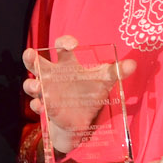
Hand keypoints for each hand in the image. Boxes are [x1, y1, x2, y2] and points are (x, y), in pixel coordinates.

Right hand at [22, 35, 136, 133]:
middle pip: (35, 62)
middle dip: (30, 57)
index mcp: (67, 65)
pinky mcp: (46, 108)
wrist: (83, 120)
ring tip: (37, 86)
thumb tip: (132, 64)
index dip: (63, 42)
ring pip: (31, 84)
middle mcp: (52, 76)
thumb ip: (116, 72)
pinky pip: (36, 105)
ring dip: (31, 84)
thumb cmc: (90, 94)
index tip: (72, 45)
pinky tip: (41, 106)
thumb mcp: (104, 82)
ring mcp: (46, 92)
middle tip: (31, 54)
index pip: (60, 47)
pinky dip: (37, 105)